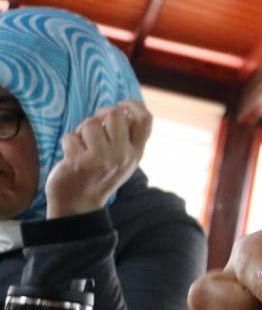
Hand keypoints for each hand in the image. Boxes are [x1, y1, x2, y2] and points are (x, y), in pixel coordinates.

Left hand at [45, 100, 150, 217]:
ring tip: (82, 146)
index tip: (122, 104)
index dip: (134, 105)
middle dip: (101, 115)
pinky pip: (71, 136)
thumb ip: (127, 137)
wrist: (79, 205)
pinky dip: (68, 142)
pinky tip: (71, 157)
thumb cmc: (100, 175)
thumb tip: (122, 108)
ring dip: (81, 131)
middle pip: (116, 114)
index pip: (145, 120)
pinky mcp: (80, 162)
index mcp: (136, 153)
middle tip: (94, 127)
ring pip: (90, 123)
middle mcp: (123, 156)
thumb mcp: (123, 159)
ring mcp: (102, 159)